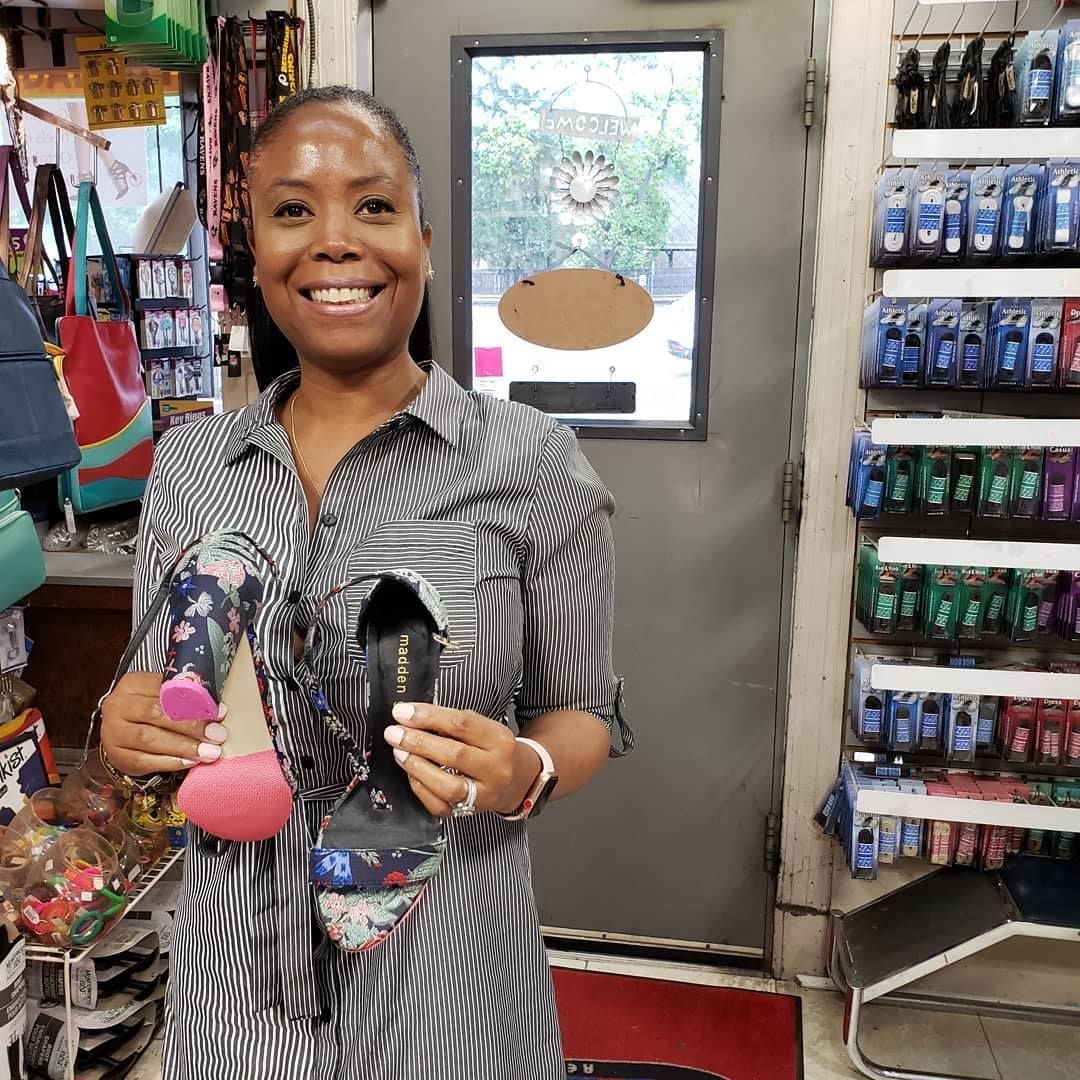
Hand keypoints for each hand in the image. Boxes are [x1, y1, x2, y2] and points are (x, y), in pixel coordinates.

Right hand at [100, 672, 227, 776]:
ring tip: (209, 751)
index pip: (164, 689)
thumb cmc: (148, 709)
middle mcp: (119, 706)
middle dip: (190, 726)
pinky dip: (170, 762)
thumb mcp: (161, 694)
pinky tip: (190, 761)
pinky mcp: (117, 756)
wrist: (119, 729)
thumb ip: (183, 697)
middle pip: (156, 714)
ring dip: (183, 746)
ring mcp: (114, 733)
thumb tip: (217, 709)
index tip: (218, 712)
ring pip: (149, 739)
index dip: (194, 701)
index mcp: (132, 684)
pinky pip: (144, 761)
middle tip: (216, 735)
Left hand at [383, 703, 540, 817]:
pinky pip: (440, 805)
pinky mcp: (470, 812)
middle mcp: (496, 768)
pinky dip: (421, 789)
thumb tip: (413, 717)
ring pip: (448, 785)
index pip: (462, 724)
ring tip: (399, 752)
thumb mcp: (484, 728)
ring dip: (417, 767)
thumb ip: (453, 723)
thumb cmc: (494, 749)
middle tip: (394, 733)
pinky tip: (411, 773)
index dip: (429, 716)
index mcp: (500, 740)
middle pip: (454, 754)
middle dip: (418, 742)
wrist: (519, 779)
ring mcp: (484, 794)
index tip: (403, 711)